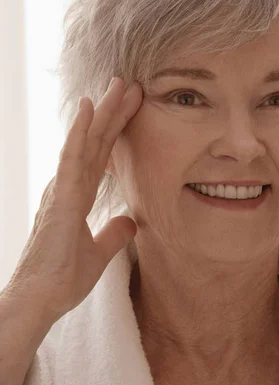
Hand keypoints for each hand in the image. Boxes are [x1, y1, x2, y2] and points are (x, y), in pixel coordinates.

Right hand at [7, 78, 142, 322]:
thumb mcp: (98, 255)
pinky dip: (80, 132)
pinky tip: (89, 108)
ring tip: (118, 84)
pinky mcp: (59, 199)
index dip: (116, 130)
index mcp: (77, 196)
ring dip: (102, 112)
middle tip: (130, 83)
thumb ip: (114, 235)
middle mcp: (68, 187)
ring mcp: (62, 190)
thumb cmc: (61, 279)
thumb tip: (131, 220)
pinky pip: (72, 158)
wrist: (40, 302)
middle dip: (113, 112)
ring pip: (86, 142)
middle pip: (96, 142)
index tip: (132, 107)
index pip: (102, 156)